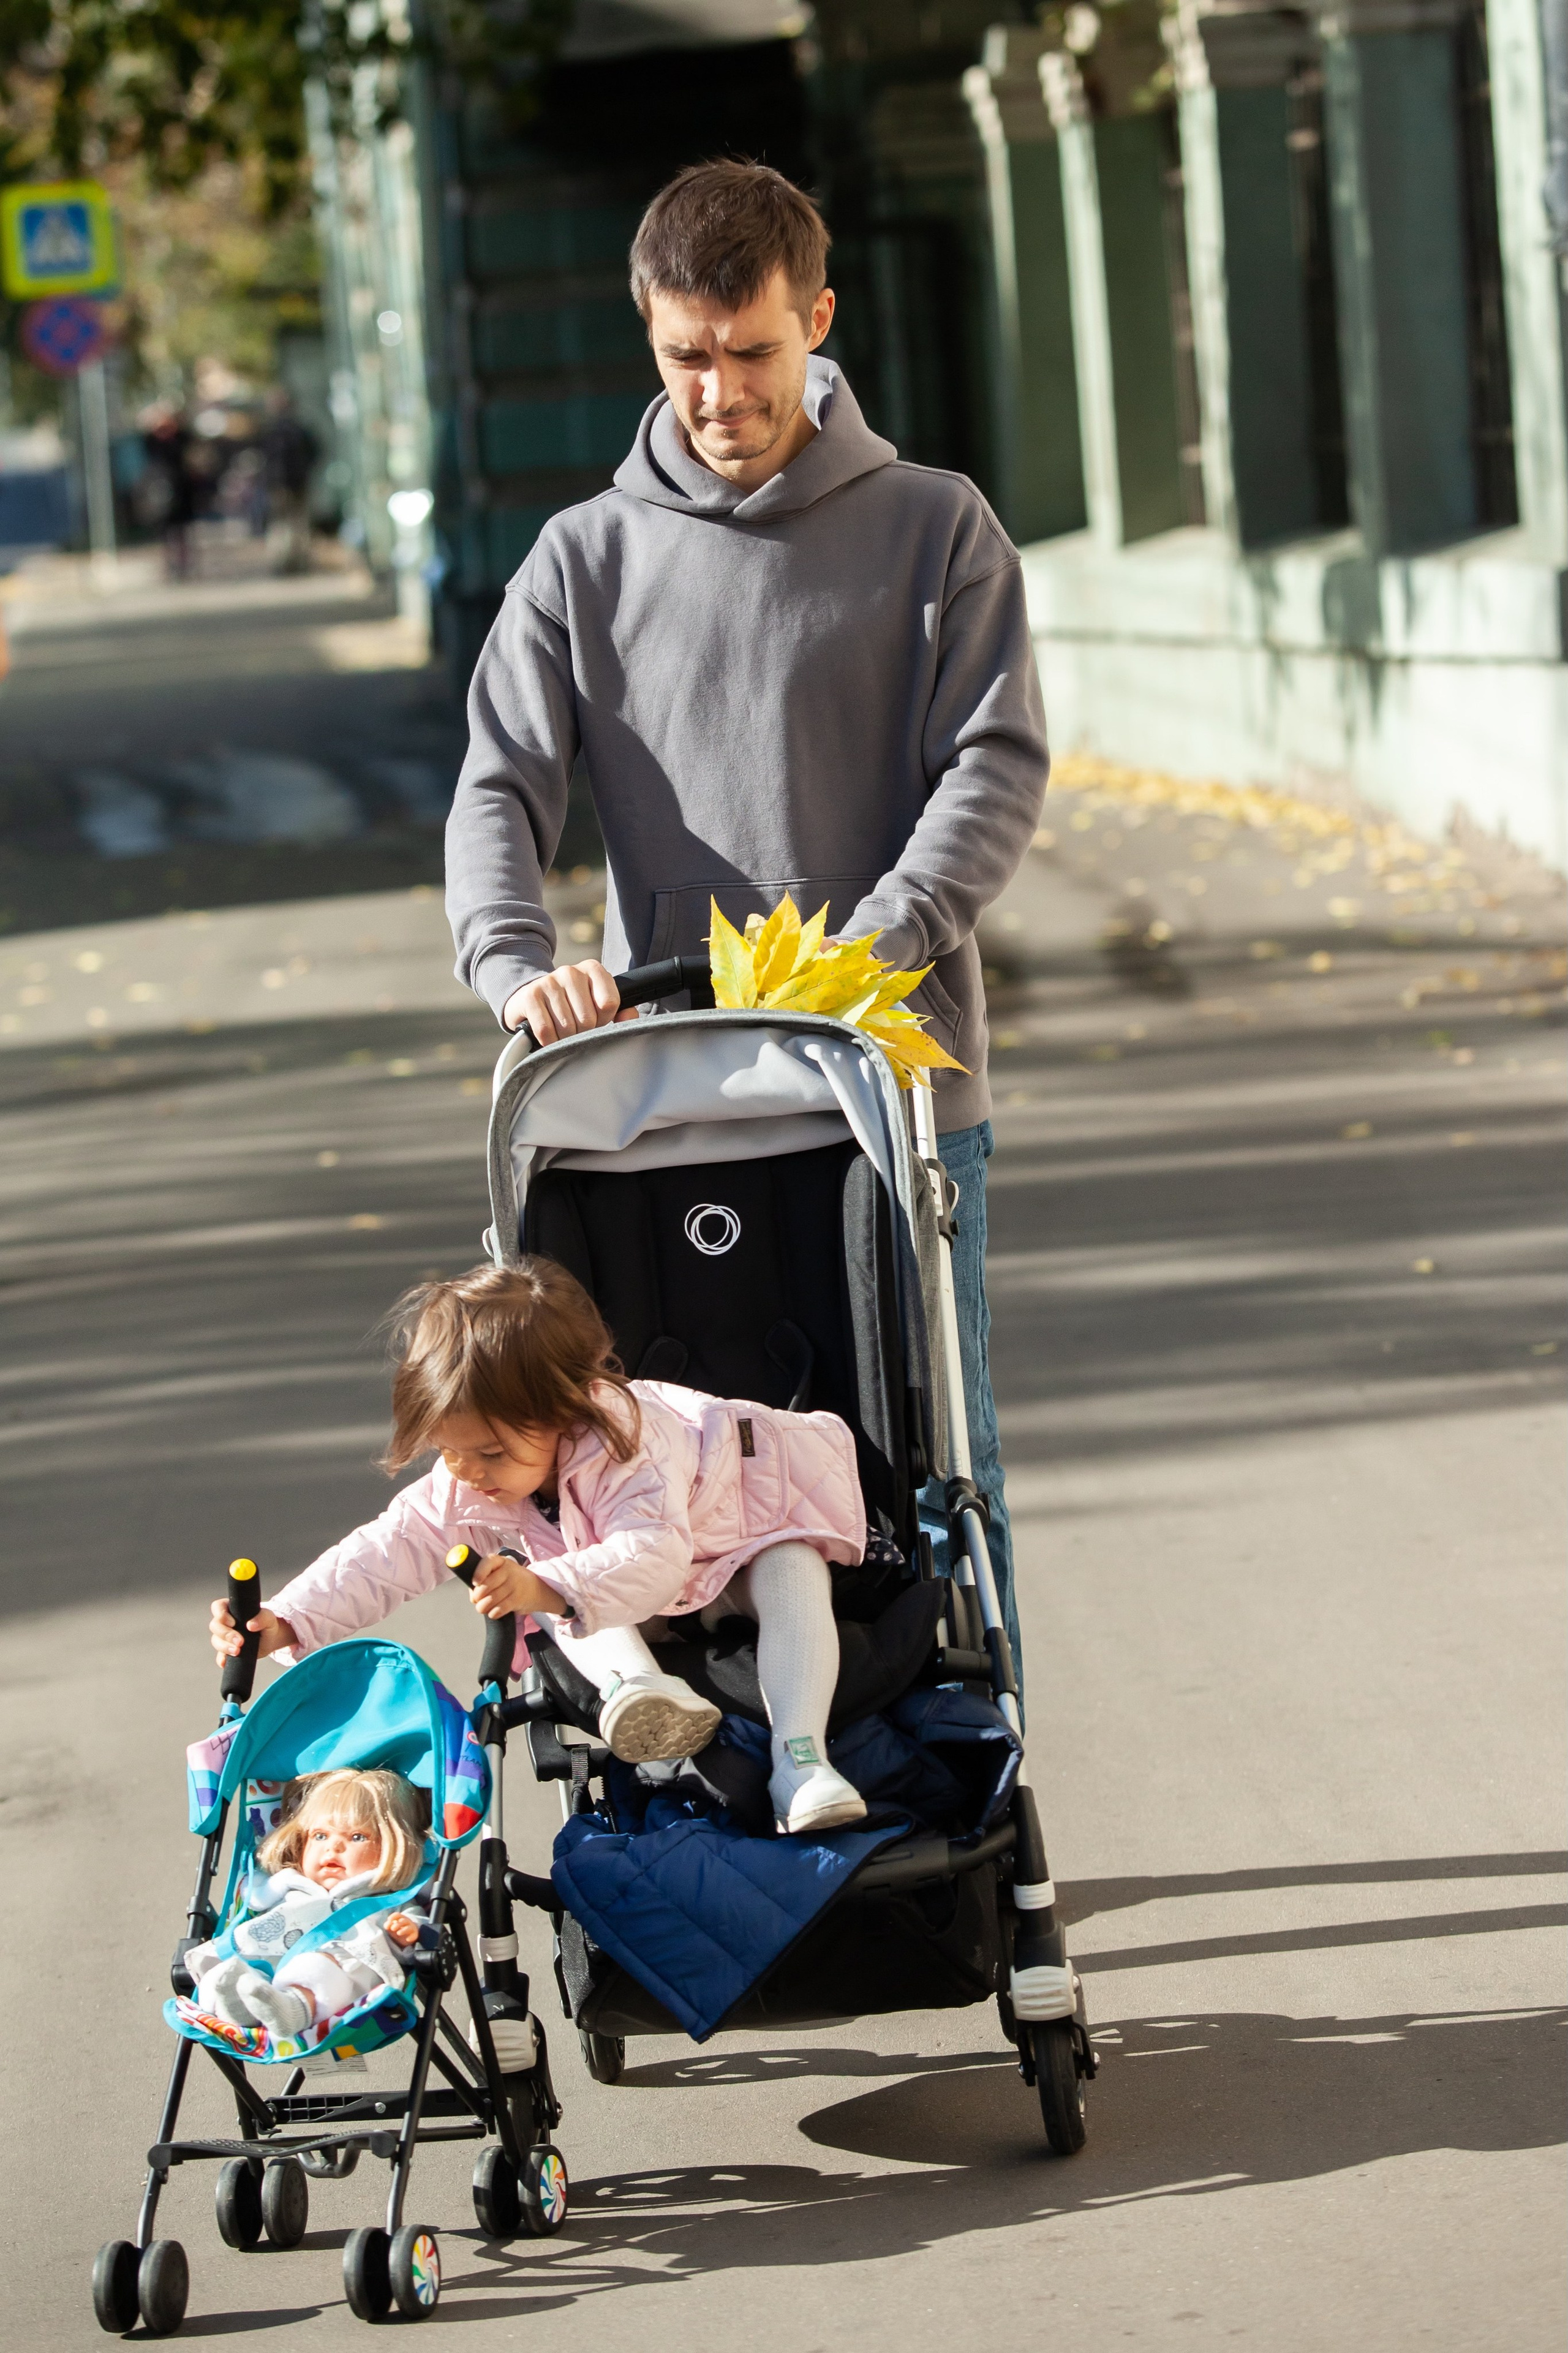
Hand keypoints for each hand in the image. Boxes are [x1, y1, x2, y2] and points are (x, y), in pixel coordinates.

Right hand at [209, 1597, 295, 1664]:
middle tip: (240, 1641)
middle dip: (226, 1634)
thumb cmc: (268, 1624)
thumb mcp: (269, 1618)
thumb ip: (262, 1617)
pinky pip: (219, 1656)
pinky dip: (222, 1659)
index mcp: (232, 1609)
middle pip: (215, 1626)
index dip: (221, 1614)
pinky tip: (225, 1662)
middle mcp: (225, 1623)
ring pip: (216, 1641)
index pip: (218, 1607)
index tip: (233, 1623)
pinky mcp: (227, 1651)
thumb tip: (250, 1625)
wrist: (271, 1639)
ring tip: (237, 1651)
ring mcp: (224, 1638)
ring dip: (224, 1647)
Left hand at [384, 1912, 420, 1947]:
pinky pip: (414, 1935)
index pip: (398, 1915)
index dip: (393, 1916)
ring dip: (403, 1930)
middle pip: (403, 1921)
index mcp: (401, 1918)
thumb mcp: (392, 1927)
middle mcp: (407, 1922)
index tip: (389, 1919)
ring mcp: (411, 1928)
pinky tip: (407, 1939)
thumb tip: (386, 1926)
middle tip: (392, 1928)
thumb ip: (388, 1925)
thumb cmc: (398, 1930)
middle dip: (398, 1924)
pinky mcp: (414, 1935)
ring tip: (398, 1933)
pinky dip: (411, 1937)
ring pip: (408, 1928)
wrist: (408, 1936)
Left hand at [468, 1549, 564, 1620]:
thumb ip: (483, 1581)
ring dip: (483, 1607)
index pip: (487, 1562)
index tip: (475, 1582)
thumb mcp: (498, 1573)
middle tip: (477, 1600)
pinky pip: (499, 1609)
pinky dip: (493, 1613)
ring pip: (491, 1599)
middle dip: (477, 1597)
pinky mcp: (518, 1599)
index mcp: (500, 1561)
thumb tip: (473, 1597)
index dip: (479, 1572)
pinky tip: (493, 1612)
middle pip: (486, 1586)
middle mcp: (508, 1570)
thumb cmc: (510, 1581)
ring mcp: (514, 1584)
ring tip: (484, 1607)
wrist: (536, 1589)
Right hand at [501, 960, 635, 1044]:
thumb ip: (621, 1012)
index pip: (609, 1003)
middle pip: (588, 1019)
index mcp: (593, 969)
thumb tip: (629, 1017)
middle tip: (575, 1028)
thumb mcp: (597, 1004)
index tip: (595, 1019)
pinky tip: (548, 1035)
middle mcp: (571, 971)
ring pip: (567, 1027)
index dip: (603, 1020)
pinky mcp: (530, 996)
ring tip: (561, 1031)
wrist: (532, 999)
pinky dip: (548, 1041)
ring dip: (565, 1039)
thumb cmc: (571, 1006)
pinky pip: (546, 1030)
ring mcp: (549, 982)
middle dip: (583, 1032)